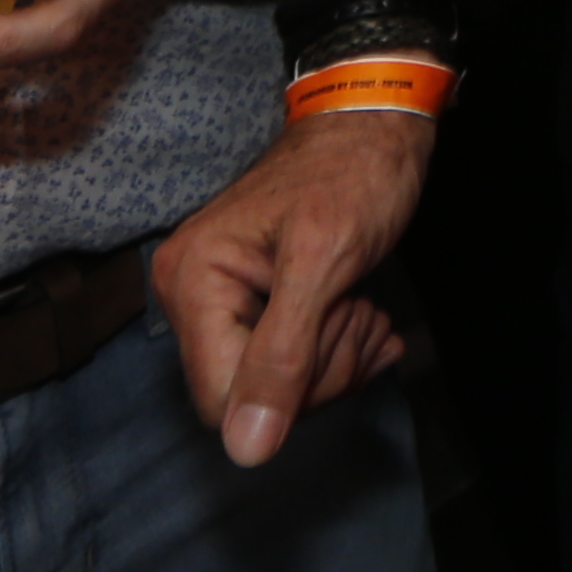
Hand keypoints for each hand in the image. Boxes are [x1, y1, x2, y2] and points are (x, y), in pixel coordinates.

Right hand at [157, 109, 426, 465]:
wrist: (379, 123)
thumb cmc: (354, 174)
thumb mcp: (323, 263)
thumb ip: (283, 356)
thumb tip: (246, 448)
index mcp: (193, 283)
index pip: (222, 400)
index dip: (289, 391)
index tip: (338, 326)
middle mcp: (194, 296)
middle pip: (251, 399)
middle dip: (322, 369)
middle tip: (359, 310)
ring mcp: (225, 302)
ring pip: (280, 390)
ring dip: (340, 358)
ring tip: (365, 305)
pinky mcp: (258, 305)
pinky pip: (294, 365)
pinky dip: (341, 350)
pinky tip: (367, 316)